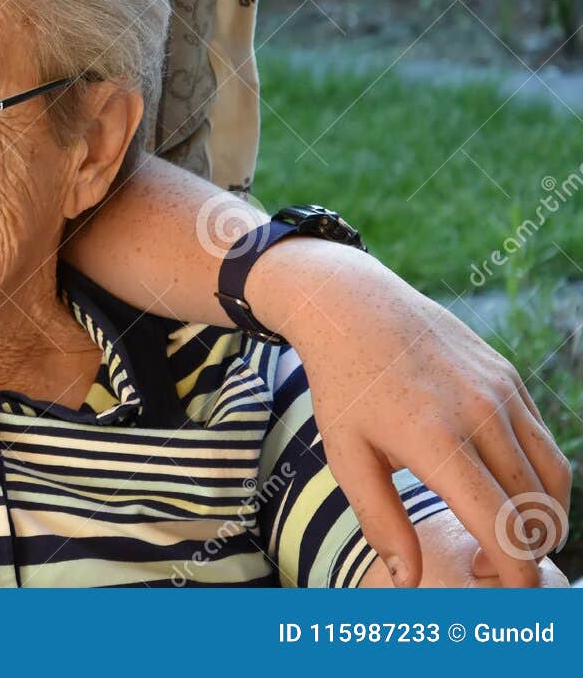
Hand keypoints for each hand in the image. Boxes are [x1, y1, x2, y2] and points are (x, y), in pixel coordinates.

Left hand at [248, 240, 571, 587]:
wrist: (353, 306)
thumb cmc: (344, 385)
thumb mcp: (346, 455)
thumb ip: (380, 520)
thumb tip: (409, 580)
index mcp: (437, 441)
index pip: (502, 526)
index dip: (514, 572)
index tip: (500, 591)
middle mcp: (481, 415)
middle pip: (537, 508)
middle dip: (525, 552)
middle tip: (487, 566)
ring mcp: (502, 393)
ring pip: (553, 476)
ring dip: (543, 517)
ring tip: (504, 535)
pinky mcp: (511, 378)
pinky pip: (542, 441)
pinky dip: (538, 477)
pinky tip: (502, 487)